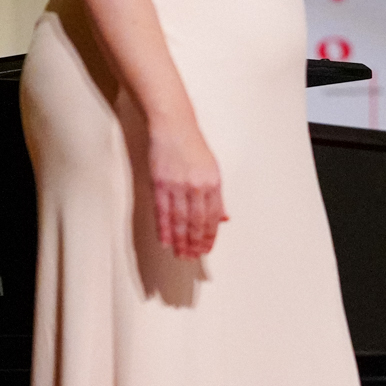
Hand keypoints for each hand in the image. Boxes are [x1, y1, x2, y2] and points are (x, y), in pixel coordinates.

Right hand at [147, 114, 225, 258]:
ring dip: (180, 241)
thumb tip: (224, 219)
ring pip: (180, 221)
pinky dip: (164, 229)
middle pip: (196, 222)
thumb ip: (217, 197)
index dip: (209, 237)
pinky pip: (162, 212)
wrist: (174, 127)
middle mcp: (197, 186)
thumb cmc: (193, 147)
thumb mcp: (212, 170)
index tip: (206, 250)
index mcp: (213, 183)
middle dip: (195, 243)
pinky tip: (166, 241)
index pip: (212, 218)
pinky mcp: (160, 184)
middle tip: (192, 258)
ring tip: (180, 254)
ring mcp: (178, 186)